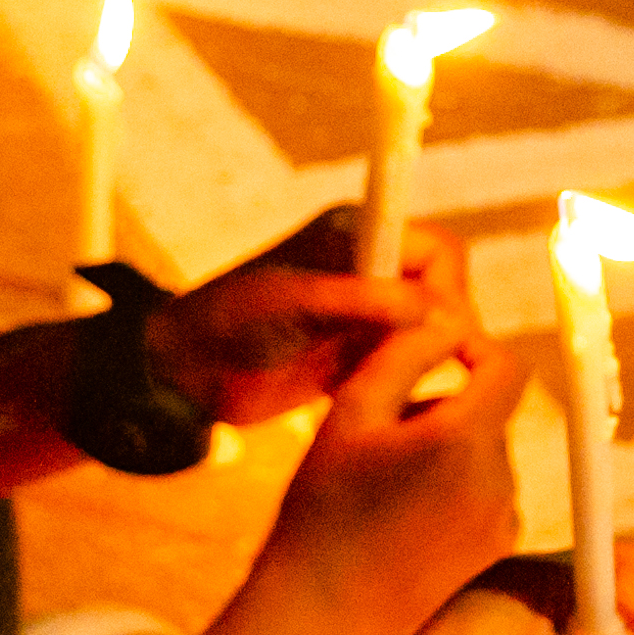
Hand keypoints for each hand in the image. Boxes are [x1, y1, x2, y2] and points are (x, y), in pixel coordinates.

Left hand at [147, 208, 452, 425]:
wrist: (185, 370)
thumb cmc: (232, 321)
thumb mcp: (298, 303)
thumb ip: (366, 300)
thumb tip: (439, 311)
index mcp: (356, 233)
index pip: (439, 250)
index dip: (448, 291)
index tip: (437, 334)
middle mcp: (368, 267)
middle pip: (443, 294)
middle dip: (440, 331)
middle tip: (415, 369)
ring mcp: (363, 313)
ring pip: (428, 334)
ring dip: (421, 360)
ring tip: (391, 385)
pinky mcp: (353, 355)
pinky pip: (403, 366)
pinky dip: (400, 382)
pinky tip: (380, 401)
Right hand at [211, 306, 534, 634]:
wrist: (328, 608)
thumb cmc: (325, 507)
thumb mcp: (350, 413)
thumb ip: (405, 353)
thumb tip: (449, 324)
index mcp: (462, 438)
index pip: (506, 365)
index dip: (474, 347)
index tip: (437, 351)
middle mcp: (497, 477)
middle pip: (490, 408)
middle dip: (447, 402)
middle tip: (383, 427)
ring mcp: (502, 515)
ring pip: (486, 448)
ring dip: (448, 443)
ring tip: (386, 475)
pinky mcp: (498, 544)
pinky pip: (487, 487)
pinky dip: (457, 483)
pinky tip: (407, 508)